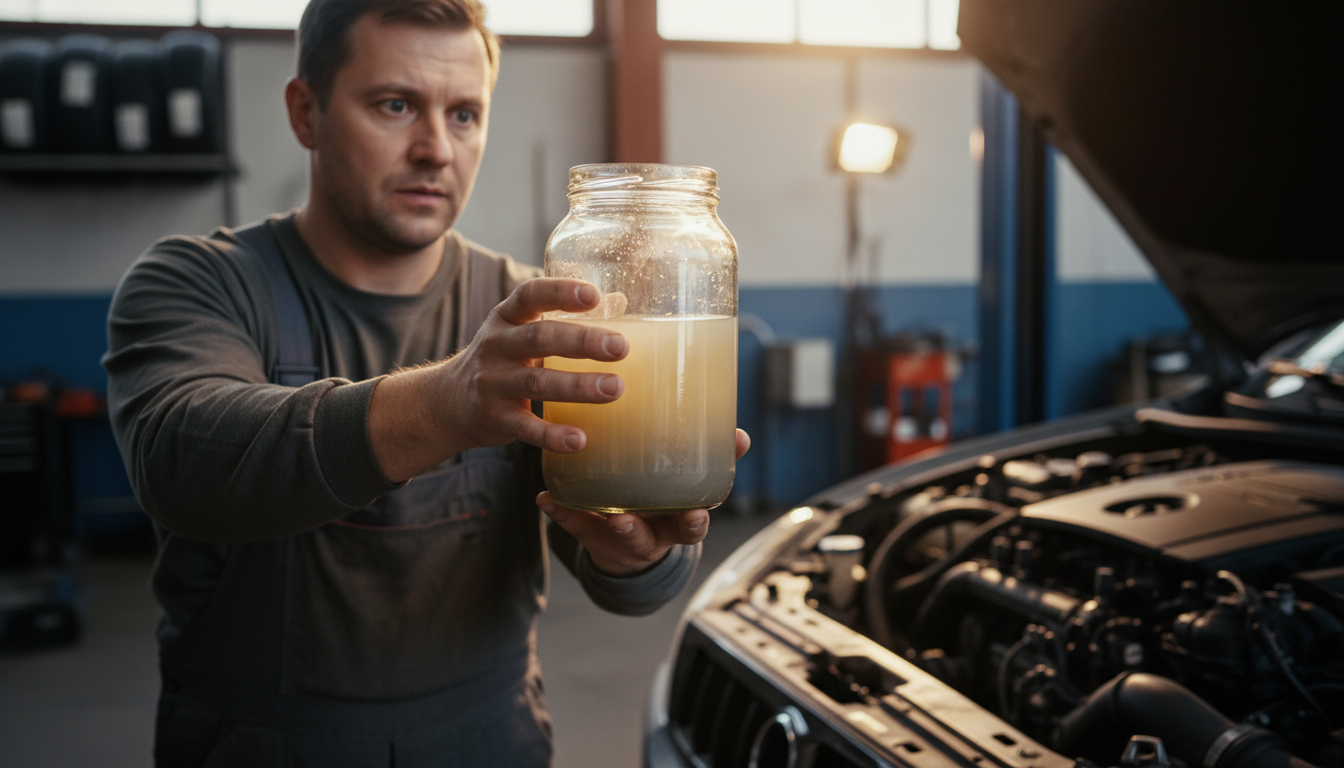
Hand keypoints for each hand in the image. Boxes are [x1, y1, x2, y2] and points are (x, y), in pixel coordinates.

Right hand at [368, 278, 626, 481]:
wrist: (447, 402)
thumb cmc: (503, 358)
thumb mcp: (522, 330)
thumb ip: (564, 316)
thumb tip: (620, 300)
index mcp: (507, 317)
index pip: (530, 295)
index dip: (560, 292)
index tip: (593, 295)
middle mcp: (496, 346)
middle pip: (539, 338)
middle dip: (582, 342)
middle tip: (620, 347)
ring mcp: (493, 383)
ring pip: (536, 382)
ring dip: (577, 386)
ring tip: (615, 388)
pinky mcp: (495, 418)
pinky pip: (525, 427)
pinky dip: (552, 434)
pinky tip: (579, 439)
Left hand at [537, 428, 750, 576]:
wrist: (629, 552)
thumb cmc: (665, 506)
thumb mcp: (690, 490)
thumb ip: (716, 463)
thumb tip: (742, 436)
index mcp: (674, 525)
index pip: (690, 528)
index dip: (693, 524)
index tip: (696, 516)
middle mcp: (649, 536)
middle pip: (649, 539)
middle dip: (641, 531)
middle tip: (632, 520)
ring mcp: (618, 537)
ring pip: (614, 535)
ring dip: (607, 524)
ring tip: (602, 513)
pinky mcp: (590, 532)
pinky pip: (574, 523)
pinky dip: (560, 511)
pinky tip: (545, 497)